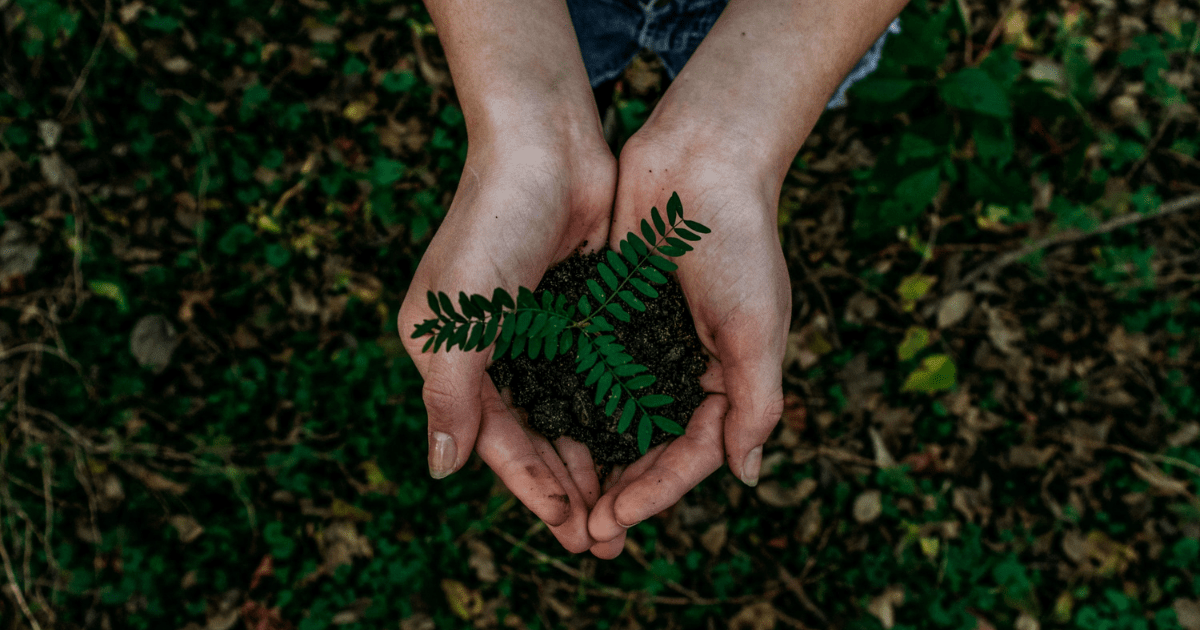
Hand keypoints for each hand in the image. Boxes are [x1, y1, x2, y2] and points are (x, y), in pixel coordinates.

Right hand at [398, 133, 615, 552]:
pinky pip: (595, 376)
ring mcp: (536, 331)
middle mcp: (490, 349)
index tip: (570, 525)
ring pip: (567, 413)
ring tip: (625, 506)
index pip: (492, 437)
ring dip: (593, 459)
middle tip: (604, 538)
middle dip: (566, 487)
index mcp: (449, 354)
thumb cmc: (492, 224)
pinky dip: (613, 412)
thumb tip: (441, 470)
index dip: (530, 485)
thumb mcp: (459, 316)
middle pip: (532, 435)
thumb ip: (450, 394)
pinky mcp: (577, 311)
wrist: (545, 144)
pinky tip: (641, 444)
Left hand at [586, 127, 789, 557]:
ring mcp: (646, 344)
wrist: (700, 160)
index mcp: (727, 378)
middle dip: (620, 492)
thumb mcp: (757, 327)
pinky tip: (541, 433)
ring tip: (560, 500)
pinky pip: (588, 373)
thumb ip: (755, 402)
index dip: (655, 492)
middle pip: (650, 448)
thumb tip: (746, 475)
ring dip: (591, 460)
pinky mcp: (610, 316)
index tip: (614, 520)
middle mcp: (685, 368)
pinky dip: (571, 405)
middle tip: (582, 533)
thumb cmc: (738, 241)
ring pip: (614, 419)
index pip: (691, 454)